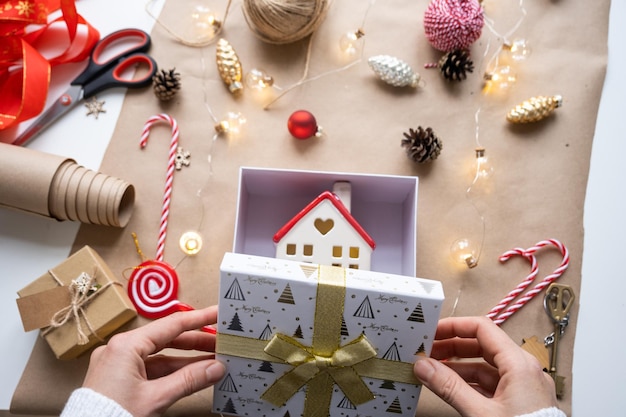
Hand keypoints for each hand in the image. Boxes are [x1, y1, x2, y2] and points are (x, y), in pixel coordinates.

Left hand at [83, 306, 224, 416]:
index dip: (199, 319)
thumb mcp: (156, 398)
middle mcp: (120, 349)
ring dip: (187, 359)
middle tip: (220, 342)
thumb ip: (189, 380)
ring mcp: (118, 364)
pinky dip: (172, 371)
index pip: (171, 325)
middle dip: (196, 342)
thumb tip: (216, 367)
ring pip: (160, 356)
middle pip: (167, 339)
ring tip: (213, 360)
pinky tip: (193, 374)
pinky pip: (151, 368)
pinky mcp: (118, 379)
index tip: (217, 313)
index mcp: (126, 346)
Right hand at [414, 316, 557, 416]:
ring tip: (433, 370)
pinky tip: (451, 387)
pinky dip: (470, 382)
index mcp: (520, 364)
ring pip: (485, 366)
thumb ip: (450, 388)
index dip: (454, 327)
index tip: (433, 331)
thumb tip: (425, 367)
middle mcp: (524, 371)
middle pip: (482, 346)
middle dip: (452, 347)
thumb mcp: (480, 413)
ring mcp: (524, 387)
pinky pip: (491, 383)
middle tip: (428, 351)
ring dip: (458, 366)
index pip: (482, 329)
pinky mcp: (521, 402)